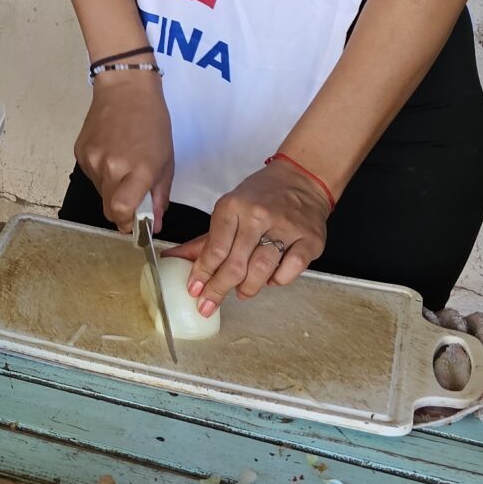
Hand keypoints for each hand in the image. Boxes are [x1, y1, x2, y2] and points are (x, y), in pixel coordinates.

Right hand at [73, 71, 173, 227]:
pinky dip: (101, 174)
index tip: (135, 224)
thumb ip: (159, 196)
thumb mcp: (166, 161)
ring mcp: (92, 160)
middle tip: (132, 198)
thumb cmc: (153, 122)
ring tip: (122, 167)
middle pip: (108, 208)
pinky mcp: (80, 152)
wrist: (125, 89)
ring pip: (99, 192)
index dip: (127, 223)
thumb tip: (154, 225)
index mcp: (137, 169)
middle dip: (121, 211)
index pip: (121, 211)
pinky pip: (91, 176)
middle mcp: (111, 167)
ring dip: (111, 190)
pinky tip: (110, 154)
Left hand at [172, 163, 328, 313]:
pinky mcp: (310, 239)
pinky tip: (271, 280)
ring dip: (248, 288)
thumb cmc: (260, 197)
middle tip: (209, 305)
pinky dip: (279, 280)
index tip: (194, 290)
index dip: (202, 273)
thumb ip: (204, 241)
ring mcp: (286, 227)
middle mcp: (259, 215)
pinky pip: (291, 269)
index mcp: (233, 206)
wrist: (302, 178)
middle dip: (218, 289)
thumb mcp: (228, 210)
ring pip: (262, 269)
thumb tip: (172, 260)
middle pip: (235, 262)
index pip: (214, 248)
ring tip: (241, 293)